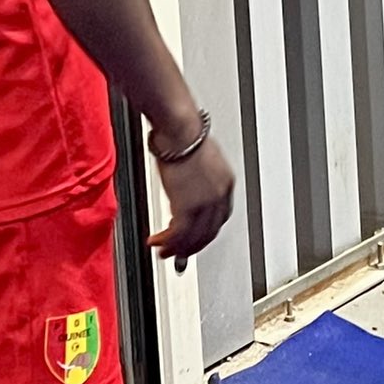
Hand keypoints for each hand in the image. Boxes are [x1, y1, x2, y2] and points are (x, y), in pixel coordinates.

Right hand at [148, 133, 235, 272]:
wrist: (179, 130)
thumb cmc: (183, 136)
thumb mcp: (199, 160)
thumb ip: (198, 179)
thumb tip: (186, 189)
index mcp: (226, 183)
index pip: (220, 218)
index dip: (206, 232)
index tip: (194, 238)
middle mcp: (219, 196)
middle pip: (208, 232)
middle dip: (191, 246)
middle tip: (177, 253)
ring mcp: (205, 203)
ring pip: (193, 237)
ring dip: (176, 247)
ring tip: (163, 251)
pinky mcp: (187, 207)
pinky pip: (178, 233)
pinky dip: (167, 241)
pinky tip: (157, 241)